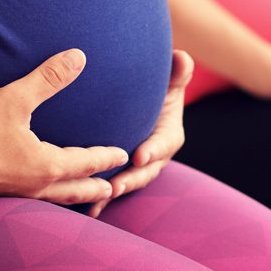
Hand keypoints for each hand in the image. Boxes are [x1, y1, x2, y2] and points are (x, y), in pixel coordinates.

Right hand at [0, 49, 130, 204]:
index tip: (122, 156)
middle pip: (73, 191)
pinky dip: (43, 200)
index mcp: (46, 165)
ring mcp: (13, 195)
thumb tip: (79, 57)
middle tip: (111, 191)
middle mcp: (34, 186)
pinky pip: (28, 201)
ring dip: (69, 198)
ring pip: (51, 200)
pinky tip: (34, 195)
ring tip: (80, 200)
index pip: (85, 162)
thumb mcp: (16, 98)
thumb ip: (49, 78)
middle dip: (93, 189)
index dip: (105, 158)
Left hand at [89, 50, 192, 216]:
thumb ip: (176, 73)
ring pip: (128, 182)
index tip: (141, 154)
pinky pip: (110, 188)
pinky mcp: (120, 171)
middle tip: (115, 185)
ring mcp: (137, 167)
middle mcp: (155, 155)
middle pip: (146, 171)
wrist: (136, 98)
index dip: (154, 150)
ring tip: (99, 199)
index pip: (165, 144)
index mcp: (169, 134)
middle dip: (132, 179)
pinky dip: (100, 200)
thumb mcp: (168, 81)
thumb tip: (183, 59)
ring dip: (115, 191)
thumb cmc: (154, 87)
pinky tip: (87, 211)